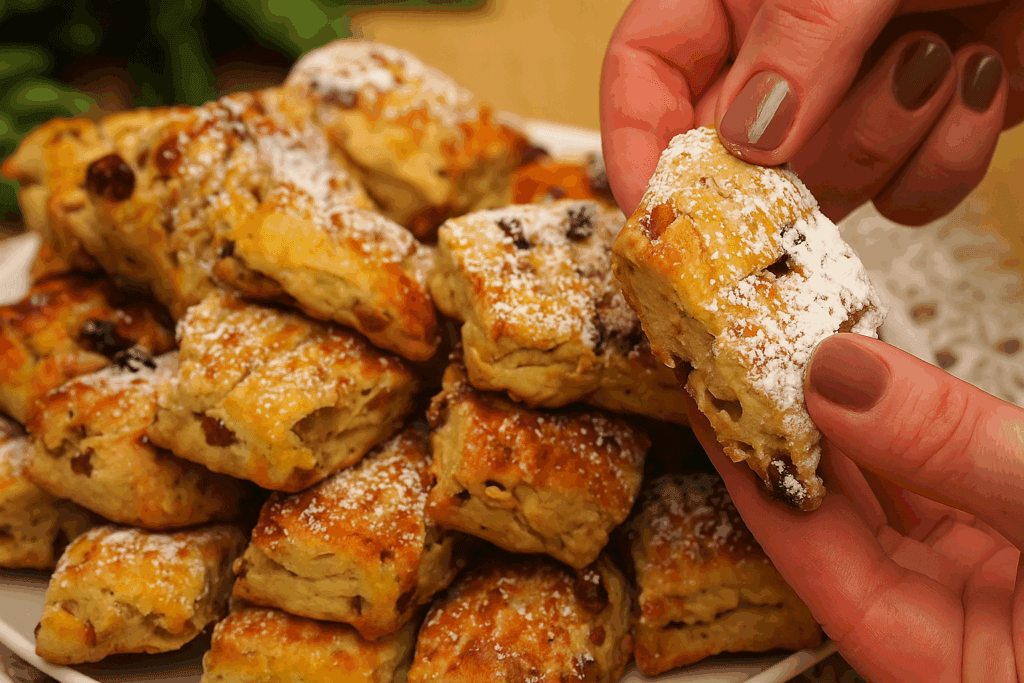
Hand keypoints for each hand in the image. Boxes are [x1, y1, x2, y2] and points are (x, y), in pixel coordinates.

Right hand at [600, 0, 1021, 224]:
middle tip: (806, 164)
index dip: (636, 138)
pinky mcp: (918, 139)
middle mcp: (786, 52)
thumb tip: (745, 142)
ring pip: (820, 183)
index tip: (656, 206)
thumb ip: (798, 43)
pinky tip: (978, 79)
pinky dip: (944, 156)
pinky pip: (903, 197)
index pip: (645, 66)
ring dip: (882, 136)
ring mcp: (850, 100)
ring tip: (937, 55)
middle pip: (729, 150)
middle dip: (780, 163)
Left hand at [687, 333, 1023, 681]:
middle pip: (830, 525)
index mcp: (947, 667)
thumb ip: (954, 452)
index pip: (809, 560)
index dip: (749, 474)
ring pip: (877, 499)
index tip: (705, 404)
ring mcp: (975, 587)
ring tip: (782, 358)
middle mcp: (949, 631)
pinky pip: (929, 484)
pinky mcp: (1001, 547)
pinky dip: (895, 429)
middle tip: (730, 362)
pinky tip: (861, 380)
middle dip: (779, 438)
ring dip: (832, 425)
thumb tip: (840, 379)